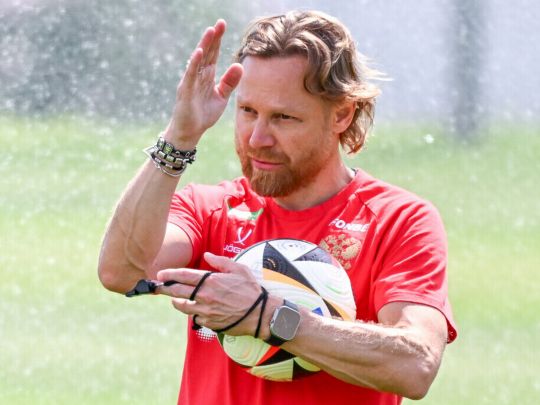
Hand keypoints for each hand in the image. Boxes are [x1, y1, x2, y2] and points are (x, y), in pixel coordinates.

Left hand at [157, 252, 263, 335]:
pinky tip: (196, 309)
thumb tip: (207, 256)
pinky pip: (195, 318)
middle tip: (158, 286)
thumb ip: (220, 262)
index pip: (183, 276)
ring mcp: (205, 311)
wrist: (260, 313)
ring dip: (176, 302)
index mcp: (211, 281)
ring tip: (175, 299)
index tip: (160, 274)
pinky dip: (193, 313)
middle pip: (177, 291)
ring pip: (182, 306)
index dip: (169, 274)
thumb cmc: (251, 289)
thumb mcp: (238, 269)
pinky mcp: (208, 323)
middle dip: (164, 288)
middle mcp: (205, 296)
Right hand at [164, 20, 242, 148]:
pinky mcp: (186, 91)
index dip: (218, 40)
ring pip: (198, 60)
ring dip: (204, 46)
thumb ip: (229, 82)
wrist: (190, 131)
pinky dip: (194, 64)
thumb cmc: (203, 114)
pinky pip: (190, 75)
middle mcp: (198, 75)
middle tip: (220, 23)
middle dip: (213, 38)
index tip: (223, 25)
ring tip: (211, 32)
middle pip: (206, 53)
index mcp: (207, 76)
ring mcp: (191, 81)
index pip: (213, 54)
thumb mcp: (221, 97)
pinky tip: (198, 53)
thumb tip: (240, 65)